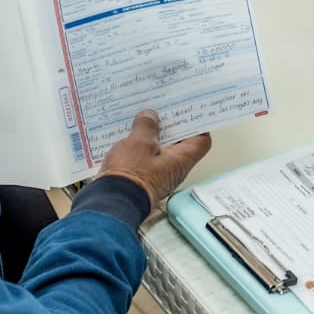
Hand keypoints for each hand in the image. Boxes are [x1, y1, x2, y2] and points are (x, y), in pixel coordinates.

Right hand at [98, 109, 212, 213]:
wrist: (111, 203)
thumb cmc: (131, 178)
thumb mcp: (139, 142)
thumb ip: (147, 126)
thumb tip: (150, 116)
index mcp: (181, 160)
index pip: (202, 141)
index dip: (198, 124)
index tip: (190, 111)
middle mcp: (172, 169)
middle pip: (179, 143)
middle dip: (170, 126)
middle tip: (162, 110)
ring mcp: (156, 175)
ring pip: (159, 150)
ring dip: (151, 135)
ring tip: (142, 119)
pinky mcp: (140, 179)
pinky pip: (143, 158)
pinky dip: (138, 147)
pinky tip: (127, 137)